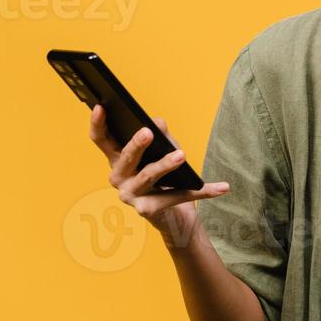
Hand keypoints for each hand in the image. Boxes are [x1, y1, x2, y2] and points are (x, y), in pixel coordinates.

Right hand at [89, 104, 229, 245]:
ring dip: (165, 165)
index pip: (102, 139)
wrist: (175, 214)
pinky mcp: (147, 210)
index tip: (101, 106)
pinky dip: (202, 191)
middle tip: (147, 133)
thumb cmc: (168, 175)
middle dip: (136, 145)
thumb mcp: (166, 149)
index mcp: (118, 158)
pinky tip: (222, 187)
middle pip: (125, 158)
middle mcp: (118, 177)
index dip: (98, 123)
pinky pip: (176, 196)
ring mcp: (130, 195)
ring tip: (181, 155)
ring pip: (147, 176)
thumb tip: (156, 122)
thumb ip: (160, 135)